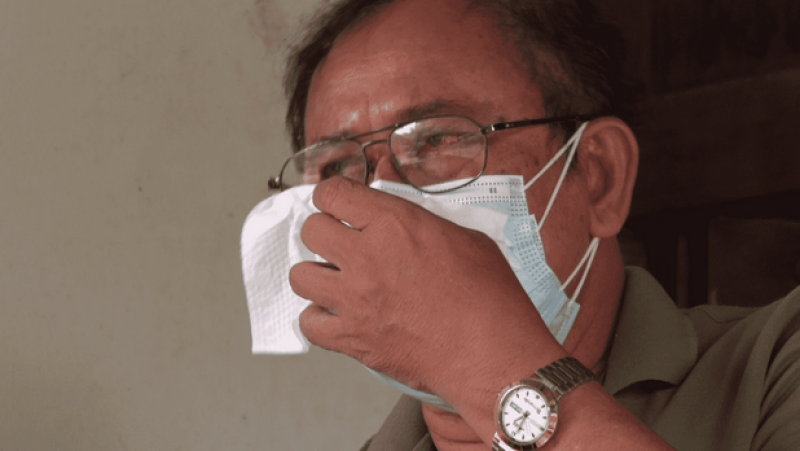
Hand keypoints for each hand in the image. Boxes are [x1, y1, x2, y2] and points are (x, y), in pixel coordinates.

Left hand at [290, 177, 561, 406]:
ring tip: (337, 281)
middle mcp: (367, 256)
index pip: (332, 192)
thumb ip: (423, 222)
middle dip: (324, 233)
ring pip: (300, 276)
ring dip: (317, 276)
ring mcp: (355, 299)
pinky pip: (308, 324)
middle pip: (311, 230)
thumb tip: (401, 217)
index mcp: (395, 223)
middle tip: (341, 243)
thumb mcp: (466, 237)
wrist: (493, 353)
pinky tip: (339, 316)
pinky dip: (319, 320)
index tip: (338, 204)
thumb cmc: (489, 297)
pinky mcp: (352, 338)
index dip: (332, 196)